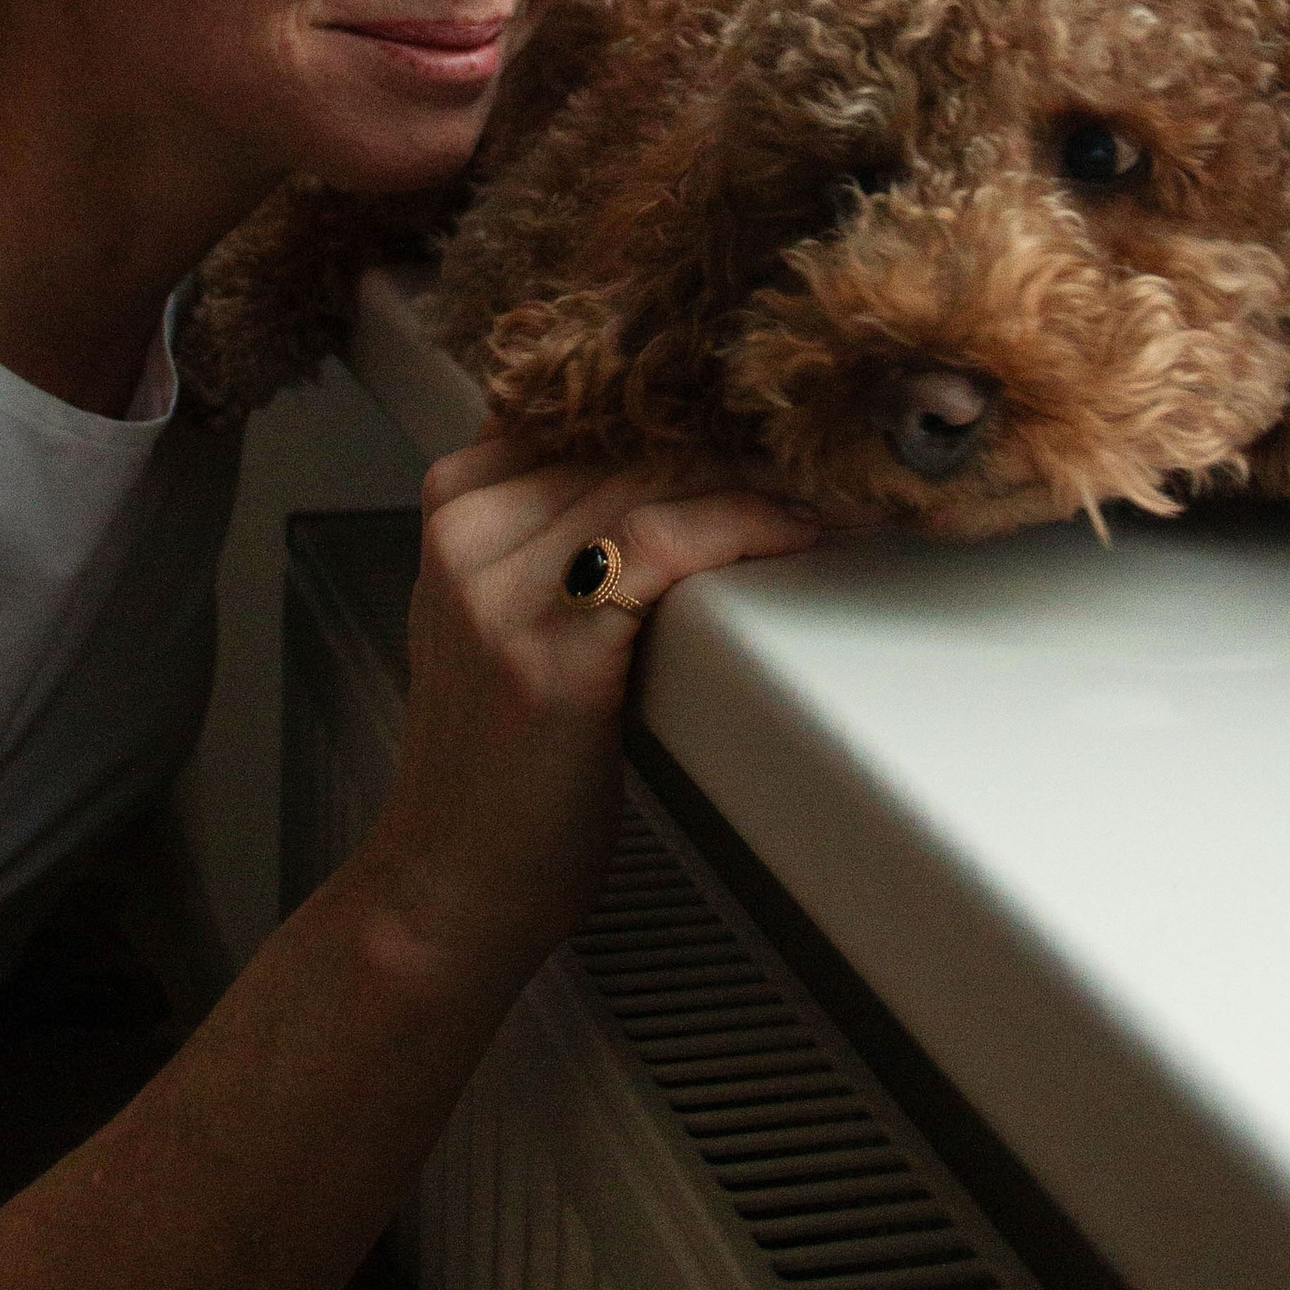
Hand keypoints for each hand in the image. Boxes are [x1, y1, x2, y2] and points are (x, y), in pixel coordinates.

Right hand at [362, 429, 817, 986]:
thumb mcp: (498, 617)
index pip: (586, 409)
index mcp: (453, 509)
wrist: (453, 884)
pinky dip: (747, 526)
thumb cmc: (499, 766)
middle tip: (829, 444)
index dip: (688, 406)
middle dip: (736, 439)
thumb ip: (548, 537)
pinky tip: (802, 530)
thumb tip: (669, 470)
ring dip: (762, 477)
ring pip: (653, 480)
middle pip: (626, 439)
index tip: (772, 413)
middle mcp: (466, 534)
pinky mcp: (549, 652)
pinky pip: (665, 544)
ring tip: (836, 484)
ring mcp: (498, 591)